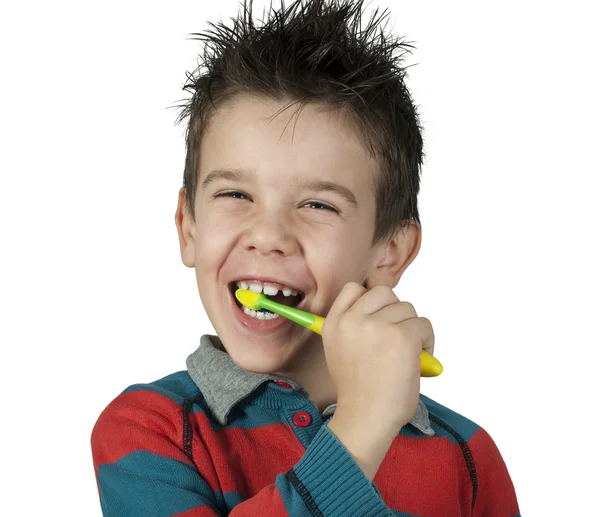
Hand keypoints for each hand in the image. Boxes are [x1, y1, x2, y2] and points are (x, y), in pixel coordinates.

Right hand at [322, 282, 434, 431]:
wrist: (366, 418)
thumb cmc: (359, 391)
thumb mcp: (339, 351)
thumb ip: (354, 326)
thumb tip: (385, 308)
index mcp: (333, 323)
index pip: (354, 289)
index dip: (371, 300)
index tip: (379, 318)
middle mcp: (352, 320)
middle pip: (385, 293)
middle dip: (396, 312)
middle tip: (397, 337)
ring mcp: (377, 326)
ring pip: (407, 308)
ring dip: (413, 328)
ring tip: (409, 353)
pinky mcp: (402, 336)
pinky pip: (424, 324)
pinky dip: (428, 341)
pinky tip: (419, 359)